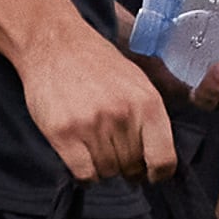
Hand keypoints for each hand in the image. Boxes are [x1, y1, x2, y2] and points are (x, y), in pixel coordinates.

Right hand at [24, 12, 179, 180]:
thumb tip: (155, 160)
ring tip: (95, 147)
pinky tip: (82, 158)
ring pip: (108, 172)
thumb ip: (149, 118)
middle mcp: (123, 116)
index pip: (163, 159)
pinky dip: (85, 174)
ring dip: (103, 167)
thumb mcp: (137, 82)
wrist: (54, 44)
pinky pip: (84, 174)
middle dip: (126, 167)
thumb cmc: (97, 63)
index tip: (151, 174)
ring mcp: (92, 126)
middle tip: (115, 153)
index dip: (158, 173)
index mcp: (148, 103)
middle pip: (132, 168)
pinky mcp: (63, 134)